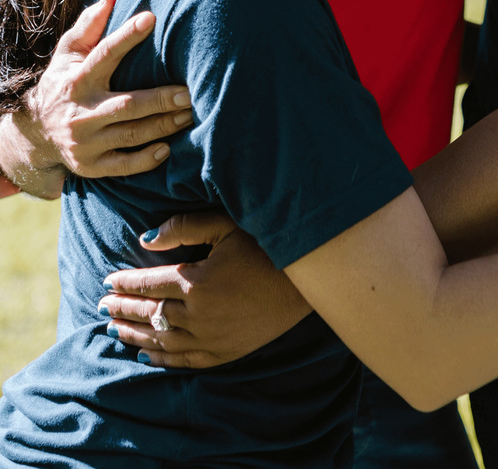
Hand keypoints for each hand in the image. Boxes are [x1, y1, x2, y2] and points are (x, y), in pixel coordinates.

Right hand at [25, 0, 189, 177]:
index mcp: (77, 79)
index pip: (103, 54)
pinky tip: (168, 148)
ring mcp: (85, 142)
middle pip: (127, 105)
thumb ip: (90, 25)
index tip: (152, 18)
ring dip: (164, 126)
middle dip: (161, 99)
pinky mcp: (90, 166)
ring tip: (190, 114)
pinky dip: (146, 159)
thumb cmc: (65, 83)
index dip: (127, 36)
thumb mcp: (68, 54)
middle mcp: (80, 112)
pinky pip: (123, 166)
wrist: (35, 134)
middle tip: (190, 92)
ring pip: (131, 134)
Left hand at [100, 212, 311, 368]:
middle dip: (123, 308)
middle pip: (149, 312)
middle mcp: (197, 314)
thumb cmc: (268, 248)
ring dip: (133, 333)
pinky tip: (145, 353)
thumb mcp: (229, 227)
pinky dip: (159, 357)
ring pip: (159, 339)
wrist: (306, 284)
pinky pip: (181, 360)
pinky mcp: (222, 353)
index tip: (108, 282)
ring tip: (114, 328)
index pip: (148, 283)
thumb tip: (146, 238)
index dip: (125, 283)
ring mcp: (209, 338)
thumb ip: (185, 227)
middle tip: (103, 306)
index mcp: (196, 281)